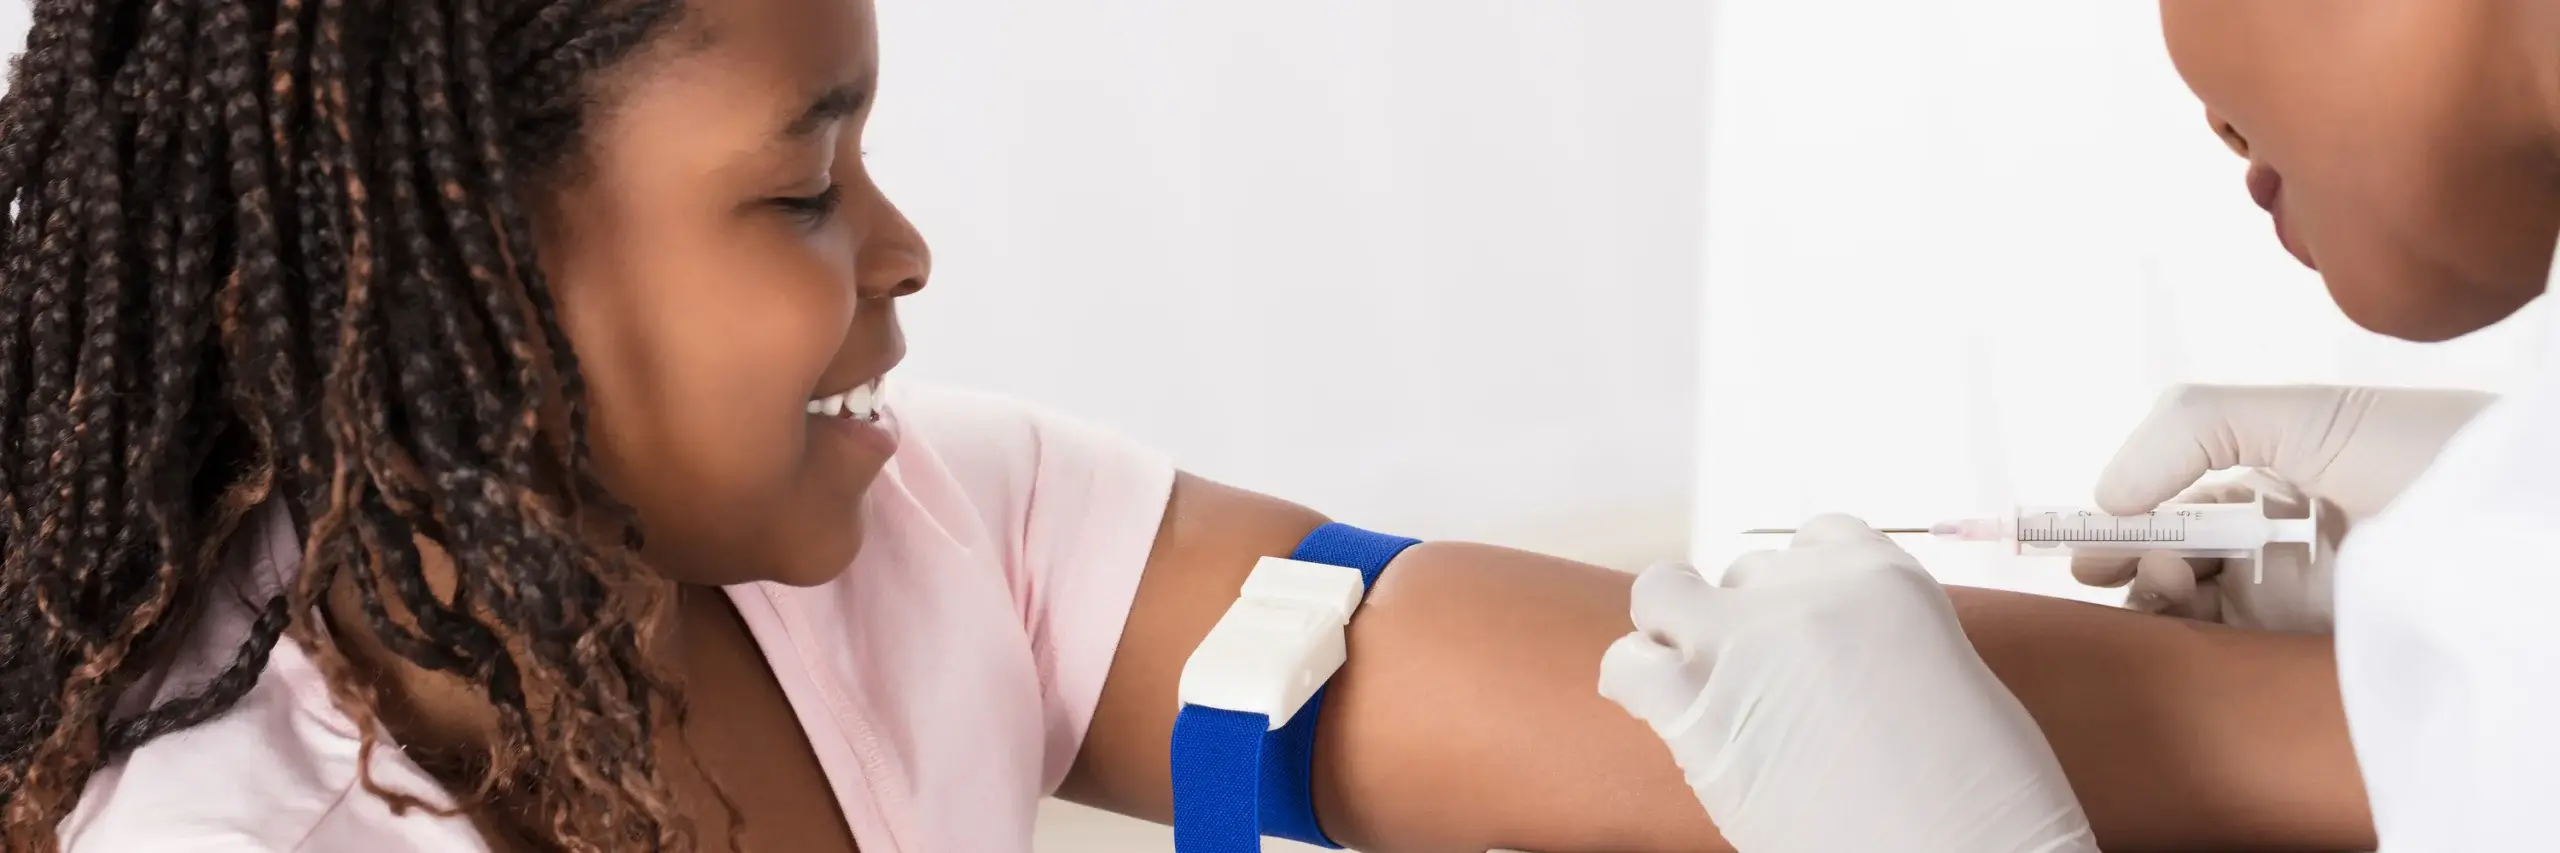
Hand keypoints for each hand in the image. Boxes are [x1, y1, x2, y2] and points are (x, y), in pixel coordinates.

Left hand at [1599, 515, 2095, 852]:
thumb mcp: (1950, 675)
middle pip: (1742, 575)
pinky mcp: (1696, 705)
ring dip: (1672, 630)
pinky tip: (1664, 712)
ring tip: (1693, 677)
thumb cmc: (1981, 794)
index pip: (1816, 537)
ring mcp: (1742, 643)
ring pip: (1664, 593)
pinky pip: (1628, 664)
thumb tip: (1839, 658)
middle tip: (1760, 678)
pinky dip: (1636, 682)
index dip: (1800, 586)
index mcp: (1882, 576)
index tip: (1802, 622)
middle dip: (1746, 620)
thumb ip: (1880, 640)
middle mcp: (1805, 593)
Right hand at [2071, 385, 2492, 631]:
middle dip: (2129, 558)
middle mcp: (2278, 544)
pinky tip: (2178, 595)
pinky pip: (2225, 653)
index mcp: (2277, 483)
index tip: (2088, 531)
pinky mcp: (2305, 653)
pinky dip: (2182, 631)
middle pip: (2172, 560)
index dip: (2125, 518)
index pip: (2176, 504)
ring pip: (2188, 610)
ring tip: (2160, 572)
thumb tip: (2107, 498)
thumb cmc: (2425, 453)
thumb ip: (2189, 429)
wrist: (2505, 533)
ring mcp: (2291, 601)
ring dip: (2151, 590)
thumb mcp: (2298, 412)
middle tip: (2105, 563)